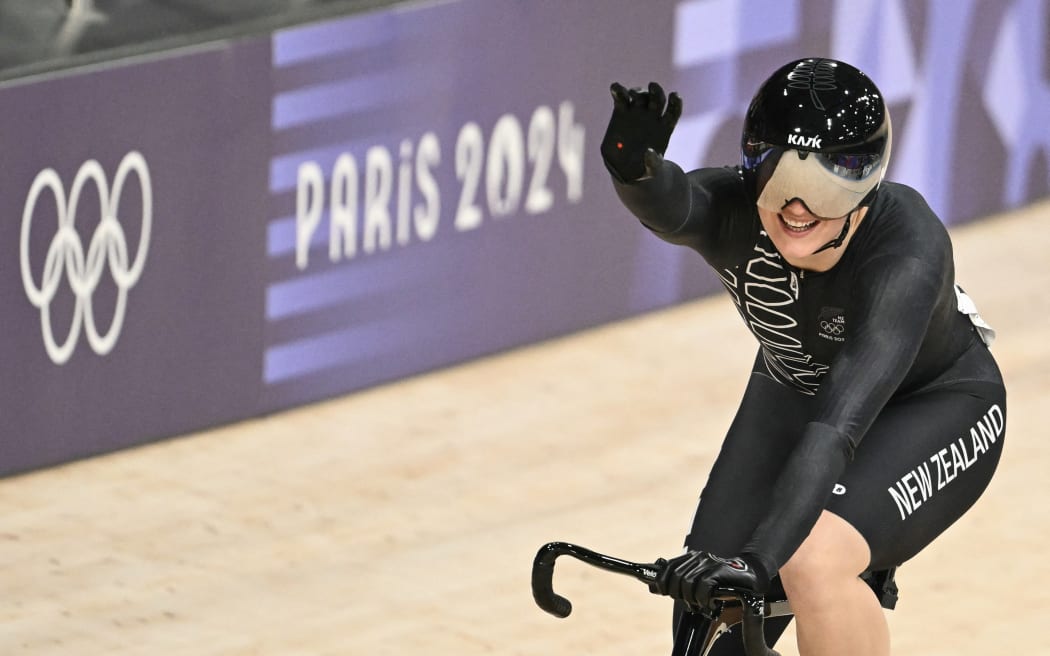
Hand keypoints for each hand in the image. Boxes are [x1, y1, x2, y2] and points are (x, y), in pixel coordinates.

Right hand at [600, 81, 681, 182]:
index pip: (673, 110)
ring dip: (637, 91)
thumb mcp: (651, 171)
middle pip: (657, 98)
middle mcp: (652, 115)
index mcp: (664, 127)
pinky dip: (618, 92)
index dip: (675, 102)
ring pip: (640, 95)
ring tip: (631, 94)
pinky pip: (621, 98)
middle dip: (656, 92)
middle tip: (653, 87)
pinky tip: (615, 88)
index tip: (675, 95)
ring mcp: (637, 112)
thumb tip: (649, 152)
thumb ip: (652, 163)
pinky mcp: (622, 111)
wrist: (627, 167)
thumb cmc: (644, 169)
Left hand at [650, 550, 767, 608]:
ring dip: (692, 599)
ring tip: (700, 604)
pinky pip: (702, 586)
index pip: (667, 567)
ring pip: (687, 583)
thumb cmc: (722, 583)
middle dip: (677, 594)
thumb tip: (652, 587)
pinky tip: (710, 604)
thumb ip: (677, 583)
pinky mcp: (719, 570)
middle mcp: (698, 557)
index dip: (661, 581)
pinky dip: (703, 599)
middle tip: (688, 602)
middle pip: (675, 577)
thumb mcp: (698, 582)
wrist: (750, 576)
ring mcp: (709, 562)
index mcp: (691, 558)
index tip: (660, 591)